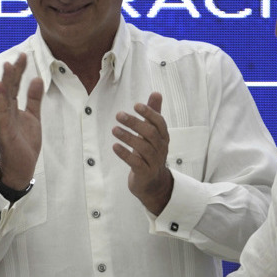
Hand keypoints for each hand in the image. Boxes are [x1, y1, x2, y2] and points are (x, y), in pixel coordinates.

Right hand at [0, 53, 42, 188]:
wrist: (21, 168)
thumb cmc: (24, 144)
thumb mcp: (34, 117)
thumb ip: (34, 99)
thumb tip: (37, 79)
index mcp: (13, 108)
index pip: (15, 85)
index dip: (20, 71)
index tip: (24, 56)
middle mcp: (6, 112)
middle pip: (9, 88)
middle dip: (14, 72)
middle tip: (19, 56)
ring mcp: (3, 121)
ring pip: (4, 98)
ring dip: (6, 82)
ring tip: (8, 66)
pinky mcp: (3, 131)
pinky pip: (1, 113)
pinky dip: (1, 100)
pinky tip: (1, 87)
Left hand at [111, 92, 173, 214]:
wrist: (153, 183)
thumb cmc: (150, 153)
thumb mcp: (152, 134)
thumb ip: (153, 114)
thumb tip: (156, 93)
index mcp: (163, 137)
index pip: (159, 122)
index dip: (149, 113)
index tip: (136, 105)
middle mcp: (161, 148)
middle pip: (150, 133)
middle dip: (135, 123)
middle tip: (119, 115)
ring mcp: (154, 162)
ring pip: (143, 148)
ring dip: (128, 137)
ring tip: (114, 129)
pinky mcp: (145, 173)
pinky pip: (136, 163)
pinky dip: (125, 154)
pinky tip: (115, 146)